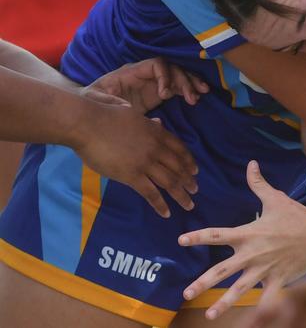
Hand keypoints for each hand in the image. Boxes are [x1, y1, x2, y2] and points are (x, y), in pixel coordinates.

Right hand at [71, 97, 198, 218]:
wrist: (89, 124)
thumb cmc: (106, 116)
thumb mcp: (134, 114)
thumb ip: (148, 122)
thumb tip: (158, 122)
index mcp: (157, 132)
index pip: (179, 148)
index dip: (189, 161)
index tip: (195, 170)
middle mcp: (155, 148)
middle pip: (178, 166)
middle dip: (189, 180)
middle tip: (195, 189)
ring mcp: (145, 162)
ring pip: (170, 181)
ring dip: (181, 194)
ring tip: (189, 204)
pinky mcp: (131, 175)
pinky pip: (150, 193)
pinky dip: (160, 204)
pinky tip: (166, 213)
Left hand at [85, 57, 209, 113]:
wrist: (91, 107)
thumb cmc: (93, 100)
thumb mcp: (95, 98)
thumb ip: (109, 101)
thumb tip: (127, 107)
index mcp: (132, 71)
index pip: (156, 64)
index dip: (165, 76)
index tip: (165, 95)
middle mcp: (145, 73)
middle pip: (171, 68)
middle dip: (184, 80)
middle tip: (193, 97)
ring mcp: (153, 82)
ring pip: (177, 75)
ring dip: (190, 83)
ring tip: (201, 94)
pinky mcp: (157, 92)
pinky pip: (177, 87)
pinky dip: (188, 90)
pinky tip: (196, 98)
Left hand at [178, 161, 305, 319]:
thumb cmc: (294, 215)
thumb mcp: (274, 197)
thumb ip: (258, 183)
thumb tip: (250, 163)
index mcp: (248, 233)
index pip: (217, 235)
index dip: (198, 236)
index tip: (181, 240)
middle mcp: (252, 253)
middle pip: (222, 270)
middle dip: (202, 282)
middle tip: (186, 293)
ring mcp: (264, 269)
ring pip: (239, 289)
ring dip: (223, 303)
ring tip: (209, 314)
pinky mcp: (277, 280)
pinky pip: (266, 299)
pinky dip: (260, 311)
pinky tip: (251, 323)